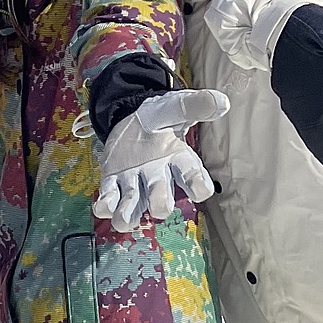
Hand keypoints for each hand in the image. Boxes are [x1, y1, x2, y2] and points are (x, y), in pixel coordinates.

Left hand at [93, 89, 227, 232]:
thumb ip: (194, 106)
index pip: (193, 177)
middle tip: (159, 208)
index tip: (200, 191)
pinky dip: (105, 205)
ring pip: (134, 204)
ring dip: (128, 214)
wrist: (130, 118)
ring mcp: (135, 181)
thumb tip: (222, 102)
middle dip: (160, 203)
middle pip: (162, 197)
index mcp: (178, 159)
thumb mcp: (175, 107)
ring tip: (123, 220)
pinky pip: (110, 197)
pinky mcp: (113, 181)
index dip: (199, 186)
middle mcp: (158, 176)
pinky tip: (101, 207)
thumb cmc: (159, 117)